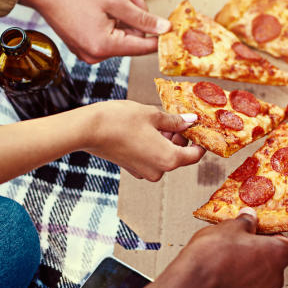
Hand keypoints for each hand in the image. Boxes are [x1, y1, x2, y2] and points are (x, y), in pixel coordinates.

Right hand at [20, 0, 170, 63]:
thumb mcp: (114, 1)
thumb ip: (141, 17)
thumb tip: (165, 30)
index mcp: (104, 47)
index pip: (144, 47)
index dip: (160, 34)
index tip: (171, 23)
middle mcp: (96, 56)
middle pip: (133, 41)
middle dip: (138, 19)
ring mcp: (89, 53)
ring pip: (122, 38)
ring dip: (126, 19)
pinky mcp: (84, 46)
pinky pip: (109, 37)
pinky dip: (114, 23)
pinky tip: (109, 6)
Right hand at [82, 101, 204, 180]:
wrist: (88, 130)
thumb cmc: (120, 120)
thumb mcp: (153, 115)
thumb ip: (175, 121)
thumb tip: (191, 121)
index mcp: (169, 159)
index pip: (195, 155)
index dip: (200, 140)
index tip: (198, 127)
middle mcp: (158, 171)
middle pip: (180, 155)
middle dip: (180, 138)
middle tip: (174, 118)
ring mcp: (143, 172)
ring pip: (164, 156)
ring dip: (165, 140)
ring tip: (156, 121)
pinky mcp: (132, 168)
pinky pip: (151, 158)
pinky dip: (153, 146)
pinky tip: (145, 130)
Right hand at [160, 211, 287, 287]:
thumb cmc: (211, 258)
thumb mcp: (229, 227)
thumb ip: (245, 222)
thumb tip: (249, 219)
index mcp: (278, 255)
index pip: (287, 243)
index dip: (272, 236)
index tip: (258, 231)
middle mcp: (274, 279)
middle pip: (273, 262)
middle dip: (258, 253)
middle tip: (240, 243)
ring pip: (258, 278)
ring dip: (247, 269)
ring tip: (226, 258)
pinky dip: (236, 283)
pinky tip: (219, 274)